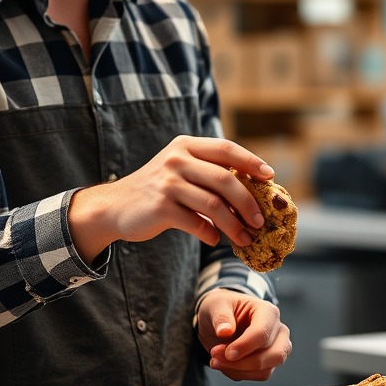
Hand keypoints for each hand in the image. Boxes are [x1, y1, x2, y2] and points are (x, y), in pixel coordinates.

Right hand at [68, 136, 273, 262]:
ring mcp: (167, 183)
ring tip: (245, 238)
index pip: (226, 148)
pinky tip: (214, 239)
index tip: (270, 177)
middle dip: (248, 202)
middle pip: (225, 179)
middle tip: (261, 220)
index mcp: (186, 146)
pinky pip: (196, 223)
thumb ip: (209, 174)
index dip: (251, 162)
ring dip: (234, 225)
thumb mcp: (180, 171)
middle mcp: (176, 160)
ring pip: (214, 204)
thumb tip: (253, 192)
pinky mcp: (160, 207)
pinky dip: (210, 233)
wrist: (115, 207)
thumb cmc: (158, 190)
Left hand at [197, 288, 291, 382]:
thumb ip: (220, 317)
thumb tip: (225, 331)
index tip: (227, 353)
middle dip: (243, 362)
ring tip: (215, 360)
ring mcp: (277, 348)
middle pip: (273, 355)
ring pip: (266, 370)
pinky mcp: (269, 362)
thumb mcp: (216, 306)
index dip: (245, 346)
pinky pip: (258, 376)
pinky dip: (239, 374)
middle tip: (216, 358)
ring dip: (238, 370)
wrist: (221, 319)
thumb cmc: (223, 308)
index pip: (263, 333)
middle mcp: (278, 330)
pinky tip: (224, 364)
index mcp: (268, 312)